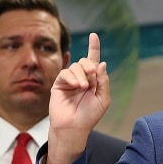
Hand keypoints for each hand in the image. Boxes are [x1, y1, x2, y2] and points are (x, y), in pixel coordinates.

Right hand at [46, 33, 109, 163]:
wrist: (74, 128)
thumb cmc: (89, 116)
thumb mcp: (103, 99)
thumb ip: (103, 81)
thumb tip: (102, 63)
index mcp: (93, 81)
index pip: (94, 61)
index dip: (94, 48)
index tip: (94, 35)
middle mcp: (81, 78)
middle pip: (86, 62)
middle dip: (90, 66)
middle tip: (92, 76)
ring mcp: (70, 81)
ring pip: (76, 66)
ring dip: (82, 75)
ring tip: (84, 88)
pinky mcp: (59, 84)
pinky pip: (65, 73)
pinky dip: (72, 77)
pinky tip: (76, 86)